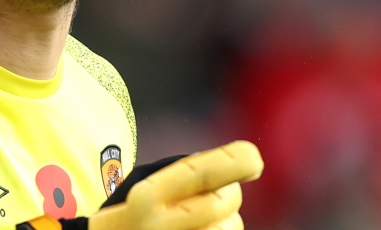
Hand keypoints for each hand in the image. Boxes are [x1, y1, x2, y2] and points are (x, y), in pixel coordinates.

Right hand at [88, 140, 263, 229]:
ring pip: (232, 227)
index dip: (229, 164)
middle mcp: (159, 227)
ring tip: (199, 221)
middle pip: (223, 201)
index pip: (195, 175)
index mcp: (144, 197)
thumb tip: (226, 163)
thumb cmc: (128, 216)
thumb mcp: (138, 185)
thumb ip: (175, 172)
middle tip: (215, 193)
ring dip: (226, 220)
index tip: (253, 158)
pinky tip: (202, 229)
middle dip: (228, 192)